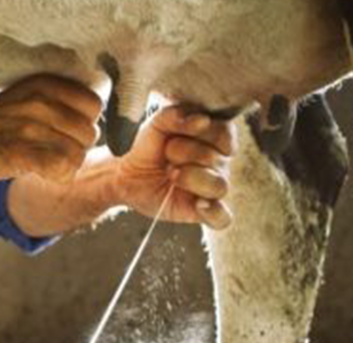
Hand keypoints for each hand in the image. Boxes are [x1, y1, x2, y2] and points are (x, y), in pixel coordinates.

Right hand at [0, 75, 102, 182]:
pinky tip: (42, 173)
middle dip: (76, 148)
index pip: (94, 106)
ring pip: (78, 154)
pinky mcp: (20, 152)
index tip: (64, 134)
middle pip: (89, 133)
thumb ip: (58, 103)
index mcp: (45, 84)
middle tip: (51, 153)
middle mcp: (41, 101)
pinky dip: (57, 177)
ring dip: (66, 166)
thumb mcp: (26, 97)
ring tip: (44, 164)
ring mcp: (30, 126)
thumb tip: (95, 126)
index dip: (84, 124)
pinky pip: (62, 168)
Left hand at [111, 105, 235, 228]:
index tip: (175, 134)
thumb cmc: (149, 146)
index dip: (200, 133)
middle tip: (167, 155)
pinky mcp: (203, 211)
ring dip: (192, 178)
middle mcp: (220, 163)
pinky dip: (213, 212)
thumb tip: (202, 120)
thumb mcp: (156, 124)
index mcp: (215, 138)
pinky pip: (222, 218)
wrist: (127, 173)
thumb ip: (175, 115)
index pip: (225, 133)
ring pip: (220, 186)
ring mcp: (213, 187)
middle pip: (216, 159)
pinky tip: (198, 204)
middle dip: (185, 154)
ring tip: (171, 174)